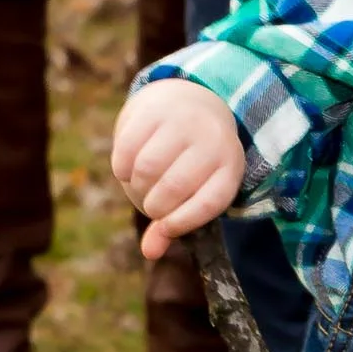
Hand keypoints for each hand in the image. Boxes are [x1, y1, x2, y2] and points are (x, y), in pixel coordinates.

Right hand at [112, 80, 244, 258]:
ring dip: (136, 186)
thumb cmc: (193, 159)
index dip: (182, 222)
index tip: (165, 228)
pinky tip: (128, 168)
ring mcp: (183, 120)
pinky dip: (122, 168)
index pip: (209, 203)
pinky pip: (127, 149)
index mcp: (230, 165)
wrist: (192, 98)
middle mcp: (212, 139)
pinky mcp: (154, 109)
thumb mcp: (196, 188)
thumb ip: (172, 223)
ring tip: (140, 185)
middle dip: (153, 205)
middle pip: (174, 187)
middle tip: (150, 202)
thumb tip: (149, 253)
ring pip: (147, 169)